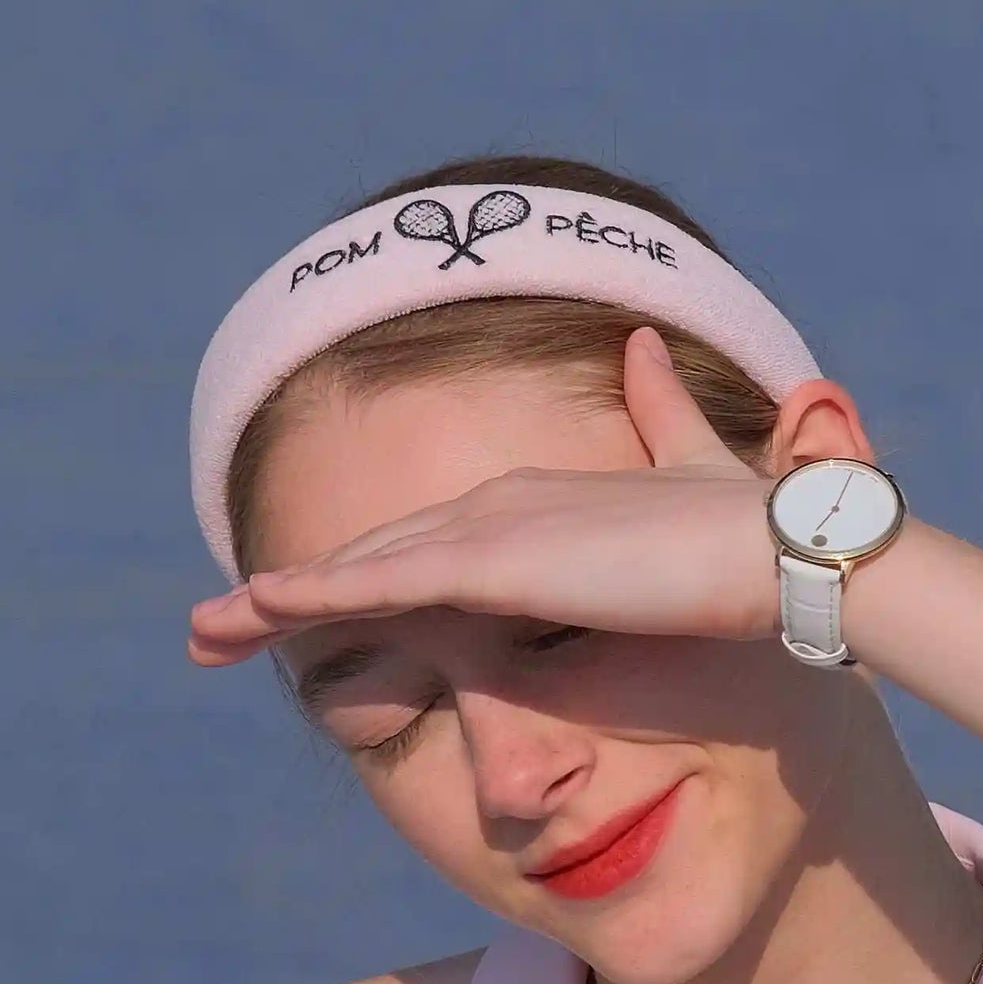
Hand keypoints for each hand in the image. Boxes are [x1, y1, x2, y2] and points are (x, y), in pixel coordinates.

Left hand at [186, 328, 778, 666]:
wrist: (780, 549)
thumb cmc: (746, 535)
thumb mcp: (690, 473)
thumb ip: (660, 416)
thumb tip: (644, 348)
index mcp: (533, 503)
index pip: (425, 544)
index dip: (360, 569)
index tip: (302, 604)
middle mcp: (497, 506)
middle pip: (371, 551)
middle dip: (290, 590)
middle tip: (219, 623)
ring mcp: (490, 530)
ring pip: (355, 567)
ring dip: (269, 602)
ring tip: (202, 635)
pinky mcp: (492, 565)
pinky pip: (378, 584)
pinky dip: (308, 596)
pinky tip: (252, 610)